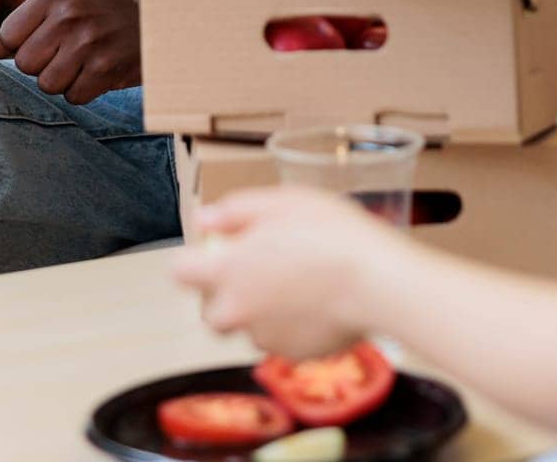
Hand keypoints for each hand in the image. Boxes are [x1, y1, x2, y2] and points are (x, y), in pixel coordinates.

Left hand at [0, 0, 140, 103]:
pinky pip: (74, 96)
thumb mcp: (62, 8)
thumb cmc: (100, 17)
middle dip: (43, 65)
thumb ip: (22, 28)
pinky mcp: (105, 68)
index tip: (46, 40)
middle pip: (25, 64)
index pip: (8, 35)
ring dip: (64, 80)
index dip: (21, 46)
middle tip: (69, 52)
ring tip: (85, 61)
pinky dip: (85, 90)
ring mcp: (88, 42)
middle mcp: (69, 15)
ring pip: (47, 84)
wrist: (157, 21)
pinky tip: (100, 71)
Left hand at [173, 187, 406, 359]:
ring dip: (260, 309)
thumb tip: (205, 220)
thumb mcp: (281, 201)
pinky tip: (315, 299)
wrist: (377, 282)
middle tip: (259, 267)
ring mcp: (266, 337)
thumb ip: (234, 211)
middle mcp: (238, 311)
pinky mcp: (293, 355)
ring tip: (296, 280)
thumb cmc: (331, 234)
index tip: (215, 249)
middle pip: (210, 311)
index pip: (180, 274)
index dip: (194, 261)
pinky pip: (280, 338)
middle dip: (226, 293)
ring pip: (248, 326)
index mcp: (227, 271)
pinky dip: (289, 323)